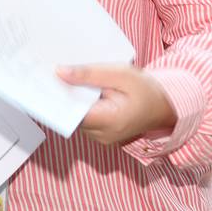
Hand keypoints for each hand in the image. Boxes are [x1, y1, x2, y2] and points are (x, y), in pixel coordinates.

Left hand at [60, 65, 176, 146]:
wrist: (165, 106)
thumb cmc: (146, 90)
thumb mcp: (120, 74)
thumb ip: (90, 74)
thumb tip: (60, 72)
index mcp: (110, 121)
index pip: (72, 112)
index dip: (57, 96)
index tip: (46, 81)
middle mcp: (103, 135)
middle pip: (71, 115)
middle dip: (64, 95)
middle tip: (53, 74)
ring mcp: (101, 138)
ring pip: (76, 117)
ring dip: (72, 100)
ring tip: (67, 80)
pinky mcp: (101, 134)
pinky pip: (84, 119)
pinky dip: (81, 105)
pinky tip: (80, 91)